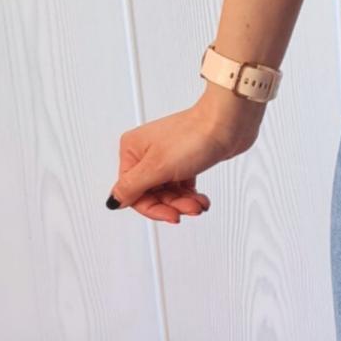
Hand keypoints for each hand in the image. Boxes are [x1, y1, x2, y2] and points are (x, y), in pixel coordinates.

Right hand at [107, 85, 263, 223]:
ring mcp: (166, 157)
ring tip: (199, 204)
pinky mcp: (184, 161)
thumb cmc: (193, 137)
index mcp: (132, 151)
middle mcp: (146, 153)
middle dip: (173, 205)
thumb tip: (113, 201)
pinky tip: (201, 199)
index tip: (171, 216)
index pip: (132, 192)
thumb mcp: (157, 167)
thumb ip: (132, 187)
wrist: (227, 123)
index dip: (152, 208)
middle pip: (152, 194)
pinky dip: (191, 195)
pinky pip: (182, 187)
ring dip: (184, 202)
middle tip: (190, 209)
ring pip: (168, 193)